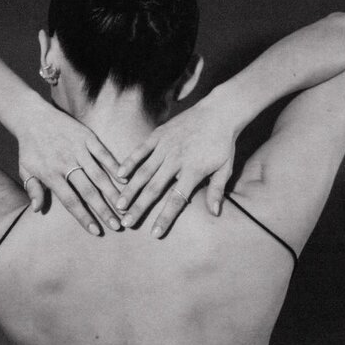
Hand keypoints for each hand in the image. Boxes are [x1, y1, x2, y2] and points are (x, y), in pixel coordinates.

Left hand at [16, 101, 123, 234]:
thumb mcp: (25, 169)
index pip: (70, 201)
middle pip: (88, 191)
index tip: (96, 231)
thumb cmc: (29, 147)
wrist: (32, 115)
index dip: (84, 217)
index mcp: (51, 174)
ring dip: (113, 193)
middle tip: (118, 226)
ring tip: (125, 207)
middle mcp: (67, 163)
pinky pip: (103, 153)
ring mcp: (78, 149)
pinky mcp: (87, 137)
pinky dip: (115, 166)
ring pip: (99, 175)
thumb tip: (37, 210)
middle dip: (104, 210)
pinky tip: (126, 179)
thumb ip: (33, 189)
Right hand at [114, 95, 237, 235]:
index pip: (176, 200)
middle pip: (154, 188)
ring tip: (118, 204)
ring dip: (130, 189)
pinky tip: (118, 174)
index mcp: (193, 171)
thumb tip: (215, 213)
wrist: (220, 111)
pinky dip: (129, 161)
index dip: (165, 217)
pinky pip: (141, 150)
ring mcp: (166, 146)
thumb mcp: (226, 168)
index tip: (154, 233)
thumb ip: (217, 190)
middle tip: (126, 222)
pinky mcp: (159, 134)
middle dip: (139, 207)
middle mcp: (176, 160)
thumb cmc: (223, 143)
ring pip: (144, 171)